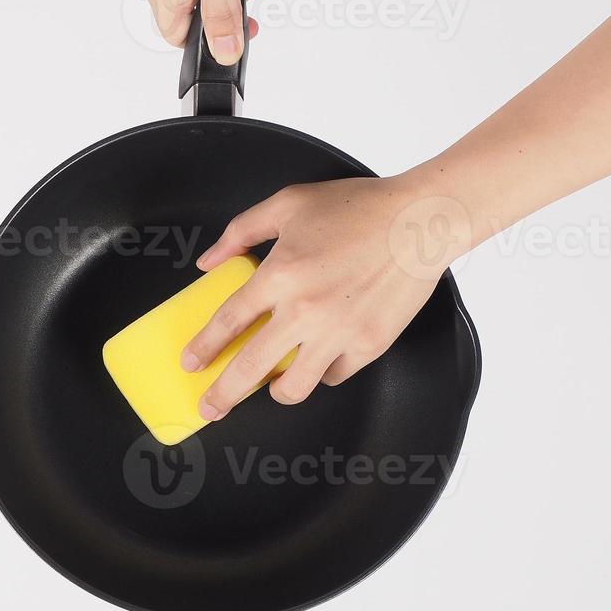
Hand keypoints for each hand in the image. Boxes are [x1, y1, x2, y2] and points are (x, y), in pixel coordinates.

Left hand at [180, 176, 459, 420]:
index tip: (191, 364)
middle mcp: (305, 310)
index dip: (204, 347)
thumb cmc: (358, 207)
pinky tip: (318, 361)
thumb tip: (208, 261)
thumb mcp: (287, 204)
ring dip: (276, 391)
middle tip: (209, 407)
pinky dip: (323, 372)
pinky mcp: (369, 345)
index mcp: (280, 274)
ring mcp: (338, 332)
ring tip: (269, 388)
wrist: (420, 221)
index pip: (228, 322)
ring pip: (295, 385)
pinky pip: (335, 375)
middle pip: (251, 366)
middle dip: (223, 394)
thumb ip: (240, 231)